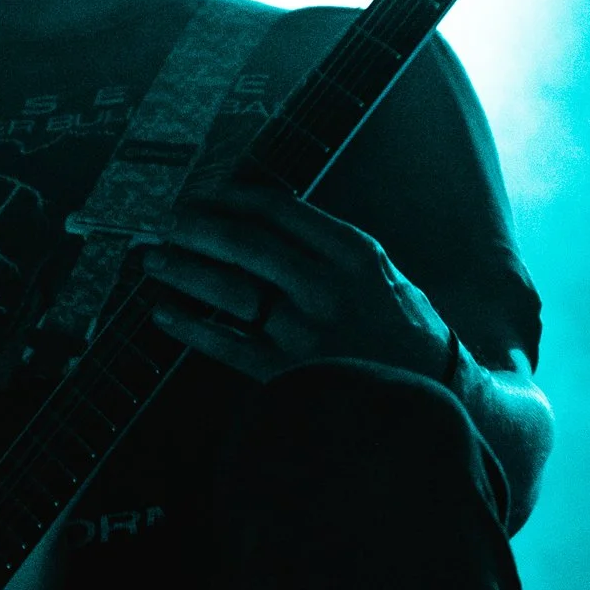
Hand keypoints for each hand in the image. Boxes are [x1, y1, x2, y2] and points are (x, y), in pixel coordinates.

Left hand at [141, 181, 453, 382]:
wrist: (437, 395)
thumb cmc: (405, 330)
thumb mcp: (382, 272)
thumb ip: (331, 246)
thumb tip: (267, 218)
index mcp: (354, 253)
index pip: (281, 210)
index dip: (233, 197)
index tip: (204, 193)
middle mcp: (329, 287)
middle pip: (247, 245)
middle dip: (198, 229)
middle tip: (165, 221)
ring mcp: (308, 332)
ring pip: (231, 290)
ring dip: (184, 271)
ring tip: (153, 259)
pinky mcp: (290, 373)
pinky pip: (228, 345)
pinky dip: (190, 328)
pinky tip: (163, 314)